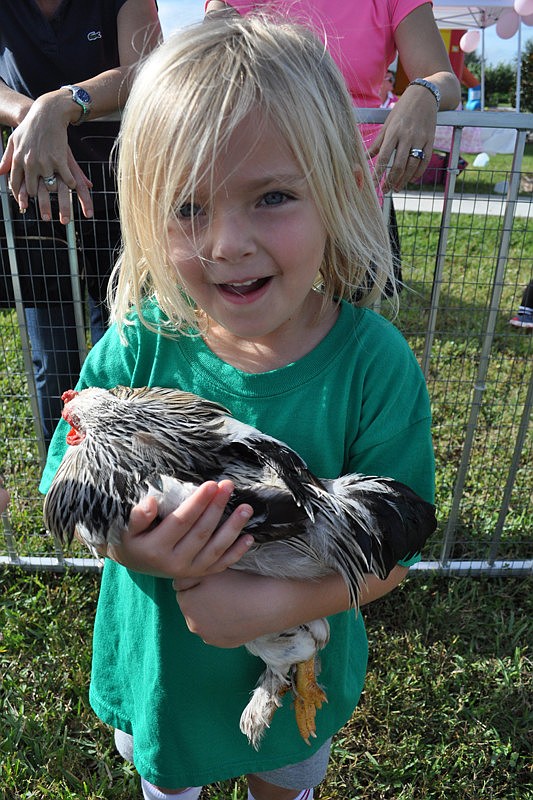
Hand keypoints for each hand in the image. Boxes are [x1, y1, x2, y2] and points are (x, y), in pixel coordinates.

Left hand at [0, 97, 93, 220]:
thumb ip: (7, 158)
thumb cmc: (30, 126)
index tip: (25, 205)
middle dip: (40, 199)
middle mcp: (30, 162)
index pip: (16, 183)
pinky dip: (70, 184)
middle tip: (46, 209)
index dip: (20, 196)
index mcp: (18, 159)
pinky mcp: (60, 159)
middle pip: (34, 190)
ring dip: (57, 194)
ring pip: (51, 187)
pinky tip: (73, 186)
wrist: (47, 113)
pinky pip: (67, 179)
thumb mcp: (14, 140)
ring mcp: (45, 162)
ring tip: (62, 205)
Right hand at [104, 480, 253, 578]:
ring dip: (233, 528)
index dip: (197, 503)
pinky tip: (250, 537)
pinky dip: (237, 552)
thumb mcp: (127, 528)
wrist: (136, 563)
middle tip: (228, 486)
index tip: (211, 484)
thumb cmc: (133, 538)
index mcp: (156, 549)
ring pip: (215, 549)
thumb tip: (150, 502)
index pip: (181, 522)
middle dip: (217, 507)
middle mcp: (174, 563)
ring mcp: (190, 570)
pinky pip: (221, 564)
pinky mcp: (200, 574)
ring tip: (246, 508)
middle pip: (201, 532)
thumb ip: (138, 516)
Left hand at [174, 570, 287, 647]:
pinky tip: (235, 613)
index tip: (213, 577)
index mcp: (186, 603)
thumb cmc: (240, 583)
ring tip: (230, 600)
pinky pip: (215, 630)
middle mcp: (192, 623)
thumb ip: (190, 575)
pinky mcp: (221, 643)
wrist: (267, 605)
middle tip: (222, 588)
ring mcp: (207, 636)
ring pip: (203, 618)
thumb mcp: (212, 571)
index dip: (197, 579)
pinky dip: (221, 622)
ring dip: (210, 611)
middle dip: (200, 597)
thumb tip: (177, 581)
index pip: (182, 587)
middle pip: (191, 605)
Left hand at [367, 87, 436, 192]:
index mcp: (394, 132)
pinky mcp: (431, 140)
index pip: (384, 157)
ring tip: (397, 188)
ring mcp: (420, 139)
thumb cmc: (402, 110)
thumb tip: (365, 157)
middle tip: (386, 190)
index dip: (378, 173)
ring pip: (412, 166)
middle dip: (391, 181)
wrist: (425, 95)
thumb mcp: (387, 124)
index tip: (373, 185)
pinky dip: (418, 173)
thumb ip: (378, 143)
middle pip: (399, 165)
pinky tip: (411, 179)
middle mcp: (407, 136)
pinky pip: (425, 161)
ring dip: (404, 180)